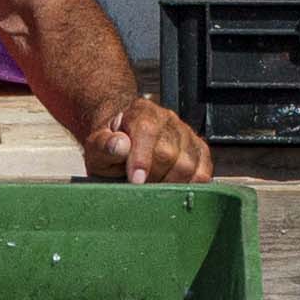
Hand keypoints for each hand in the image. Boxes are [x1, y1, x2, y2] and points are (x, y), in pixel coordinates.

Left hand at [78, 89, 217, 183]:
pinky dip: (189, 185)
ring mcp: (186, 134)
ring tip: (153, 184)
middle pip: (169, 154)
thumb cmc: (110, 145)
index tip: (135, 180)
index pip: (147, 132)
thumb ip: (103, 145)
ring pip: (189, 166)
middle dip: (152, 177)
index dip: (141, 159)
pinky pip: (203, 173)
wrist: (124, 138)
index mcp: (141, 112)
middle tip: (138, 184)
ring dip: (169, 184)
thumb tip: (119, 145)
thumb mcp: (96, 145)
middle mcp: (168, 120)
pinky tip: (173, 187)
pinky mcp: (199, 151)